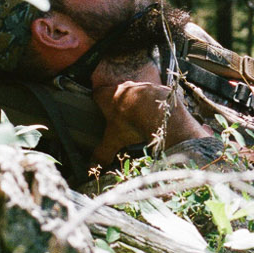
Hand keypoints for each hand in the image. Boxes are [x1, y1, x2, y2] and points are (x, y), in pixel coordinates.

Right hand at [91, 59, 206, 161]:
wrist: (160, 112)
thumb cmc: (132, 122)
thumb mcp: (114, 140)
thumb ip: (102, 153)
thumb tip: (93, 166)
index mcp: (108, 96)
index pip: (97, 93)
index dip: (97, 101)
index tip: (98, 108)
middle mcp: (123, 87)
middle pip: (116, 92)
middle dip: (116, 103)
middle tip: (118, 118)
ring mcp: (141, 86)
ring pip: (134, 93)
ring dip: (135, 103)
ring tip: (138, 119)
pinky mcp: (157, 89)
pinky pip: (151, 96)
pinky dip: (151, 104)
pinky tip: (153, 116)